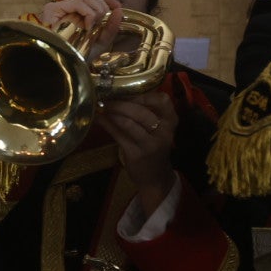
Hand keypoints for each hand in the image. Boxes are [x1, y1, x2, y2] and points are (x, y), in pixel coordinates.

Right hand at [38, 0, 122, 60]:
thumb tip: (119, 11)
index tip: (118, 8)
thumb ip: (110, 28)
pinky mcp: (52, 9)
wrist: (63, 65)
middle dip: (102, 8)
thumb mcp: (99, 42)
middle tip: (100, 24)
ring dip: (95, 11)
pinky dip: (88, 13)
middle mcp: (67, 7)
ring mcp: (59, 7)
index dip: (107, 0)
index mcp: (77, 12)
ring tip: (92, 26)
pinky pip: (77, 3)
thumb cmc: (77, 54)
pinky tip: (87, 26)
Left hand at [97, 92, 178, 212]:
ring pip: (129, 123)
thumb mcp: (158, 130)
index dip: (145, 95)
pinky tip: (99, 119)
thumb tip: (120, 93)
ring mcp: (150, 145)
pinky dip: (107, 124)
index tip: (130, 94)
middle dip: (121, 103)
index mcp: (170, 122)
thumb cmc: (154, 148)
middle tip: (108, 98)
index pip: (163, 100)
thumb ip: (146, 113)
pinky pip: (119, 135)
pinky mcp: (136, 154)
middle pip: (141, 112)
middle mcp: (164, 132)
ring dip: (113, 113)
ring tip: (102, 107)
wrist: (156, 177)